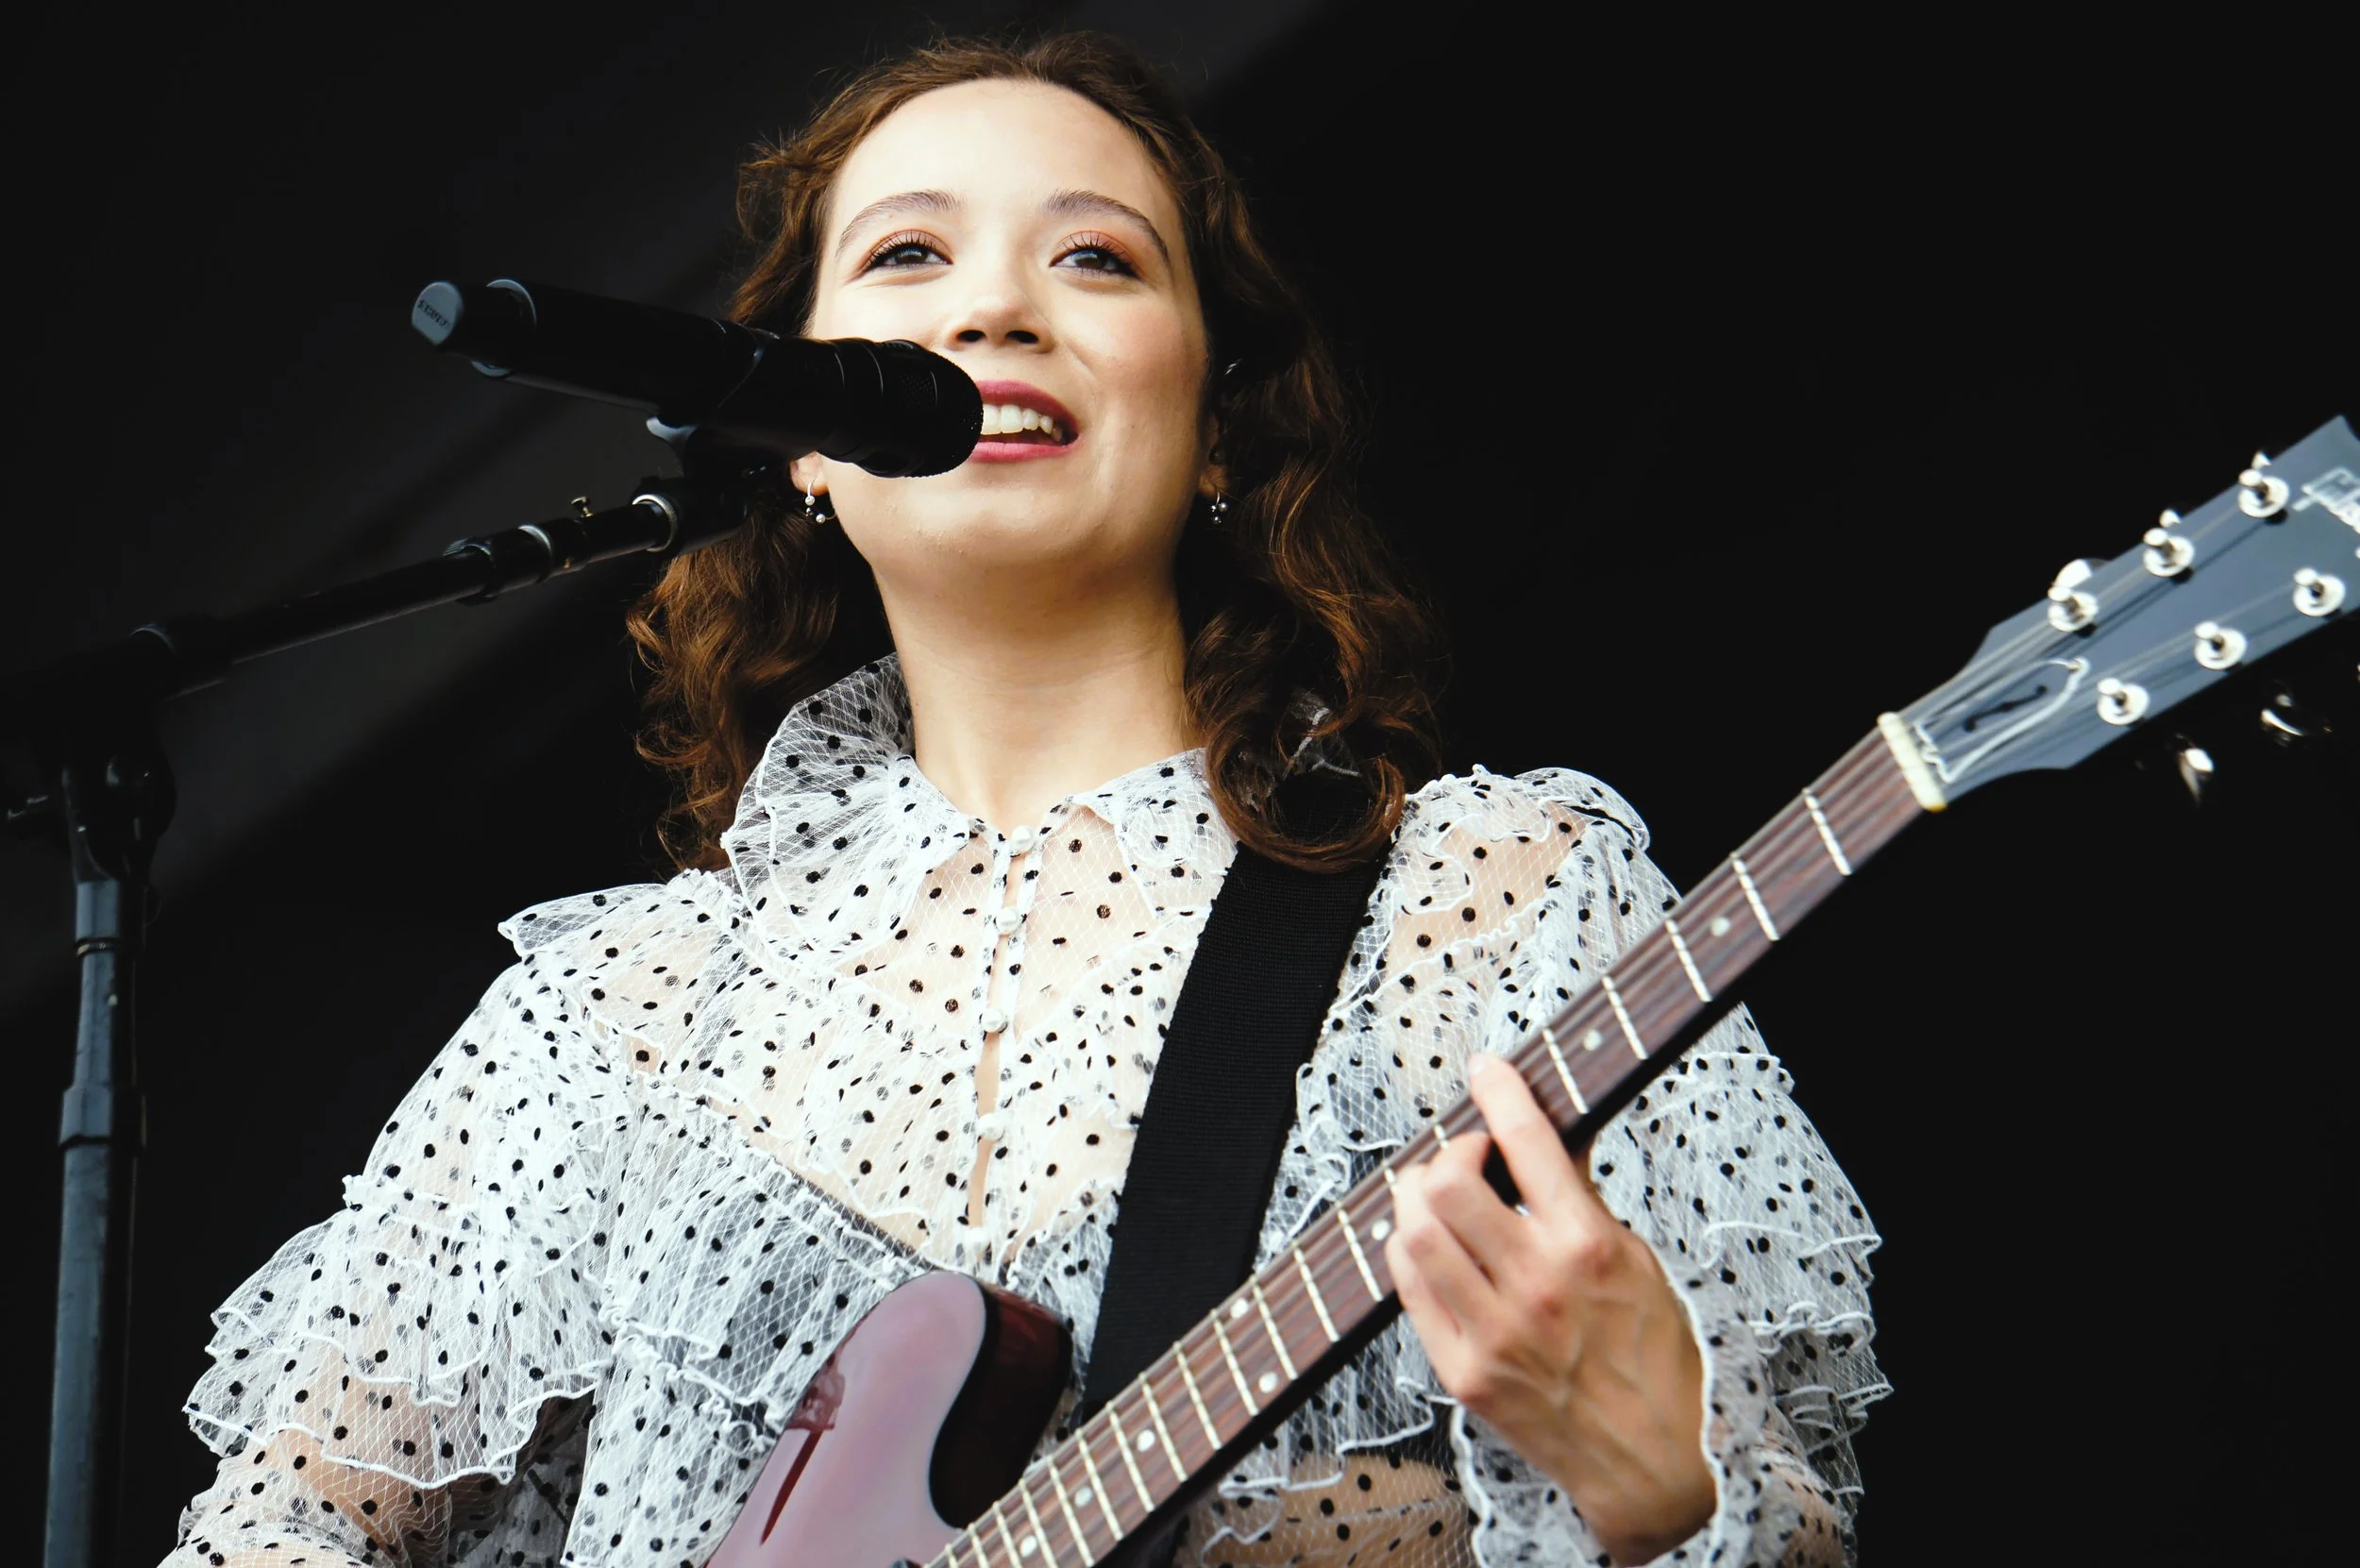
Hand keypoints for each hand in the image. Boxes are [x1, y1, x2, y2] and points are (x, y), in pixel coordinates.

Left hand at [1384, 1053, 1715, 1563]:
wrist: (1650, 1461)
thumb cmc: (1652, 1358)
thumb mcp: (1637, 1261)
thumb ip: (1581, 1198)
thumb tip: (1550, 1133)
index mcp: (1587, 1248)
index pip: (1529, 1142)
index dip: (1500, 1091)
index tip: (1487, 1069)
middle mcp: (1535, 1286)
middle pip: (1447, 1185)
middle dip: (1448, 1154)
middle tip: (1464, 1157)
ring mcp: (1493, 1332)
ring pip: (1413, 1233)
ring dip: (1415, 1198)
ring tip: (1436, 1196)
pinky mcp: (1463, 1371)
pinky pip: (1406, 1289)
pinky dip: (1407, 1251)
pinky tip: (1428, 1247)